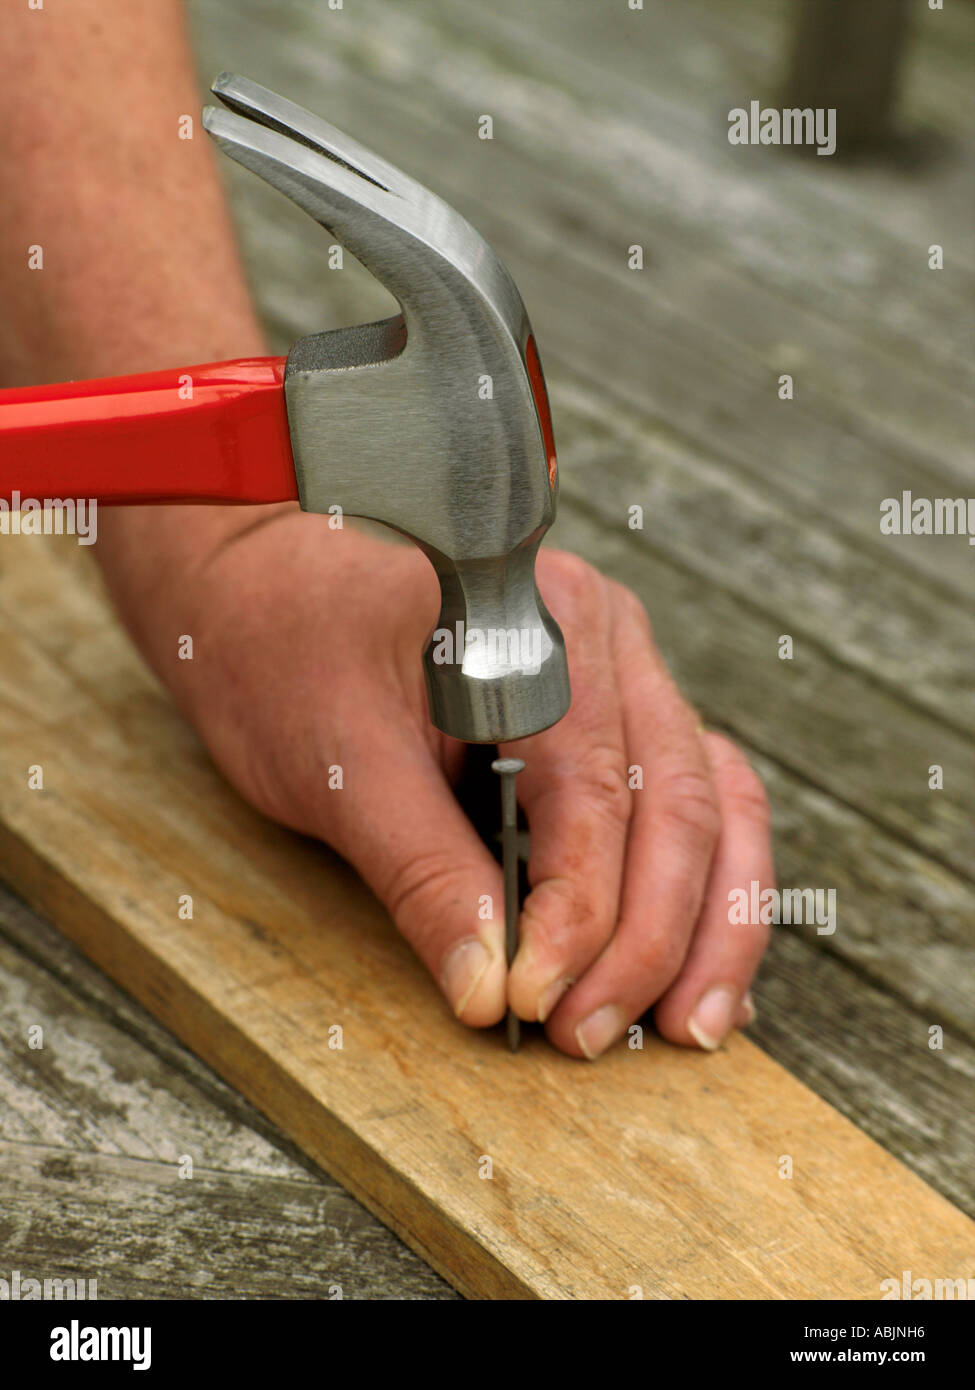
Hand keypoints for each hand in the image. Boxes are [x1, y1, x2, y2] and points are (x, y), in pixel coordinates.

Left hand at [98, 508, 773, 1057]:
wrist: (262, 585)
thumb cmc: (286, 649)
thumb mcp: (338, 764)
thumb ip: (421, 871)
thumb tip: (486, 989)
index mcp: (544, 622)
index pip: (596, 791)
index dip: (581, 914)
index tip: (536, 1002)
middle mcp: (608, 637)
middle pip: (678, 802)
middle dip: (648, 938)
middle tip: (591, 1035)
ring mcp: (621, 672)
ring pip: (713, 804)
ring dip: (709, 923)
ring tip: (687, 1024)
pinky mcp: (612, 717)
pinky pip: (691, 800)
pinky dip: (700, 888)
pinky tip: (686, 969)